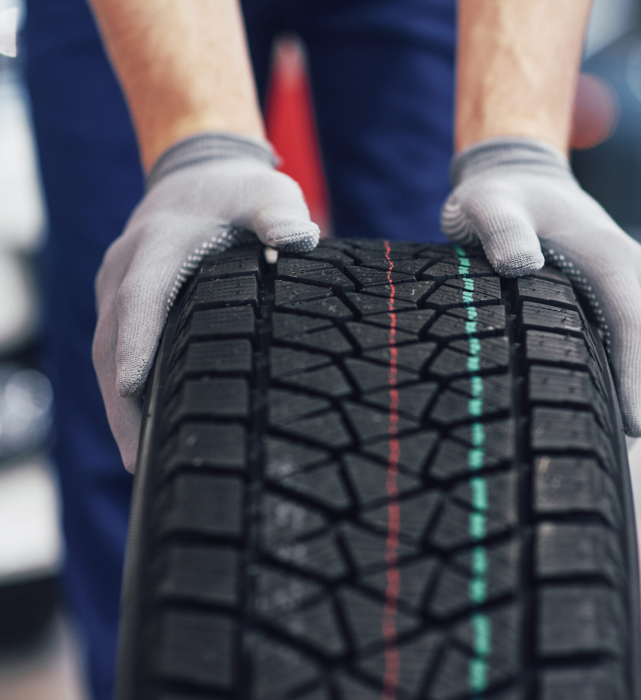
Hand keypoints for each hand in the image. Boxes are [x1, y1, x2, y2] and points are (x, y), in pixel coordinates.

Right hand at [93, 132, 318, 470]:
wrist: (199, 177)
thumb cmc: (240, 194)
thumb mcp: (268, 194)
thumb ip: (279, 213)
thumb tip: (299, 237)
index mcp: (159, 244)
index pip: (141, 296)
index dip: (137, 341)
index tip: (134, 388)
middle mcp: (126, 266)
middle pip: (112, 338)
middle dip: (120, 399)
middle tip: (138, 458)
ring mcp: (117, 285)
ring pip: (106, 351)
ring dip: (117, 404)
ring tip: (137, 460)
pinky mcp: (120, 301)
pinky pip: (113, 349)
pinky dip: (122, 388)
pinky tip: (142, 426)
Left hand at [440, 137, 640, 436]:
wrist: (518, 174)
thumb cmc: (500, 194)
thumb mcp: (489, 204)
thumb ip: (501, 229)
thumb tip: (520, 266)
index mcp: (609, 257)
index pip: (633, 328)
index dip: (634, 381)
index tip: (632, 429)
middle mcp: (627, 273)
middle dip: (635, 401)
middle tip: (611, 456)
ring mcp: (622, 284)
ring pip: (639, 349)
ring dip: (629, 392)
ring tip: (605, 445)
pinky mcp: (608, 293)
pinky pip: (623, 340)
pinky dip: (618, 375)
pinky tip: (593, 405)